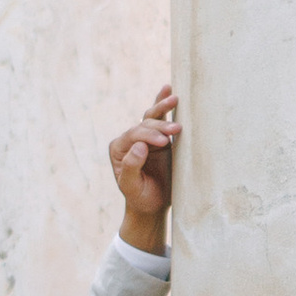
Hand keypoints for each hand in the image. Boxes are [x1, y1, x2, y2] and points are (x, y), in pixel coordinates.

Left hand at [110, 85, 180, 250]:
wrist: (152, 205)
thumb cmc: (140, 198)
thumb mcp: (131, 187)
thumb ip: (131, 167)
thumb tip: (139, 145)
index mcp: (119, 149)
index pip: (134, 136)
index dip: (149, 135)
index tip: (165, 142)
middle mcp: (130, 140)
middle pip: (144, 124)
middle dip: (160, 125)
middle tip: (177, 130)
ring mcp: (145, 137)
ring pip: (151, 117)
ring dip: (163, 109)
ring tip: (176, 100)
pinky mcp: (159, 138)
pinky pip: (160, 119)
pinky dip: (163, 105)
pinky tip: (168, 90)